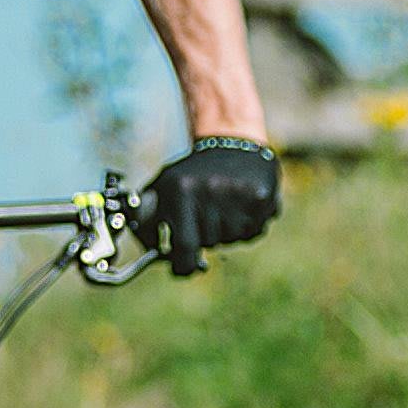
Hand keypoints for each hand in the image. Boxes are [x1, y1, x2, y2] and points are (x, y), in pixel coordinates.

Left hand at [143, 136, 281, 274]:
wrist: (232, 140)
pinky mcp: (260, 197)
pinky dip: (248, 225)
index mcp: (181, 190)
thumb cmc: (193, 173)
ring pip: (231, 239)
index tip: (182, 268)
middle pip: (209, 243)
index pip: (183, 245)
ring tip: (225, 203)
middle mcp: (209, 192)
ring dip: (227, 230)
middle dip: (206, 237)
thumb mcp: (163, 185)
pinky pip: (253, 232)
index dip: (183, 265)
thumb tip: (146, 247)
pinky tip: (242, 204)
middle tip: (207, 214)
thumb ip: (146, 216)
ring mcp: (237, 195)